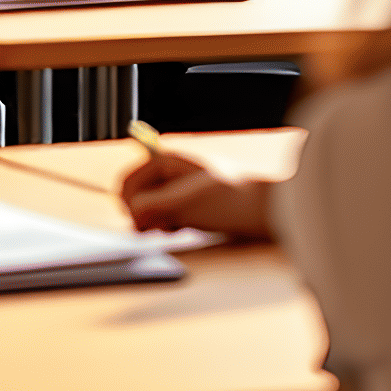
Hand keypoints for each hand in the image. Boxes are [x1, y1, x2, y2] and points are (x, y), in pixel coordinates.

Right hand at [119, 149, 274, 237]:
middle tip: (154, 228)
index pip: (129, 180)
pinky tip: (180, 229)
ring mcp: (182, 187)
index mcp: (168, 162)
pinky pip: (168, 215)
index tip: (135, 223)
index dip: (126, 203)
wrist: (263, 209)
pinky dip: (168, 224)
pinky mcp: (192, 203)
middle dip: (141, 213)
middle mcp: (172, 171)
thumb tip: (131, 212)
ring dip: (155, 220)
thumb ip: (152, 206)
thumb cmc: (227, 200)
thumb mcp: (184, 203)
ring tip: (170, 228)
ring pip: (152, 206)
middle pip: (139, 193)